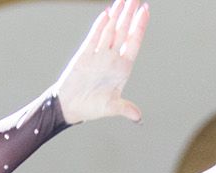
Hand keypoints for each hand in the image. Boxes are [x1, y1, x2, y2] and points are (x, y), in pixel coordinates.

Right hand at [52, 0, 148, 123]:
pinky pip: (94, 36)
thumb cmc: (92, 108)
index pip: (133, 42)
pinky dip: (100, 25)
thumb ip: (125, 109)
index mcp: (122, 68)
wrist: (69, 108)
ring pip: (110, 30)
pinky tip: (107, 13)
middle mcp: (112, 57)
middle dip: (130, 14)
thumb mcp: (111, 107)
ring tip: (124, 0)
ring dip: (117, 15)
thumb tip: (138, 118)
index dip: (139, 26)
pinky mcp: (84, 54)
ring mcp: (99, 54)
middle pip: (123, 31)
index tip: (146, 10)